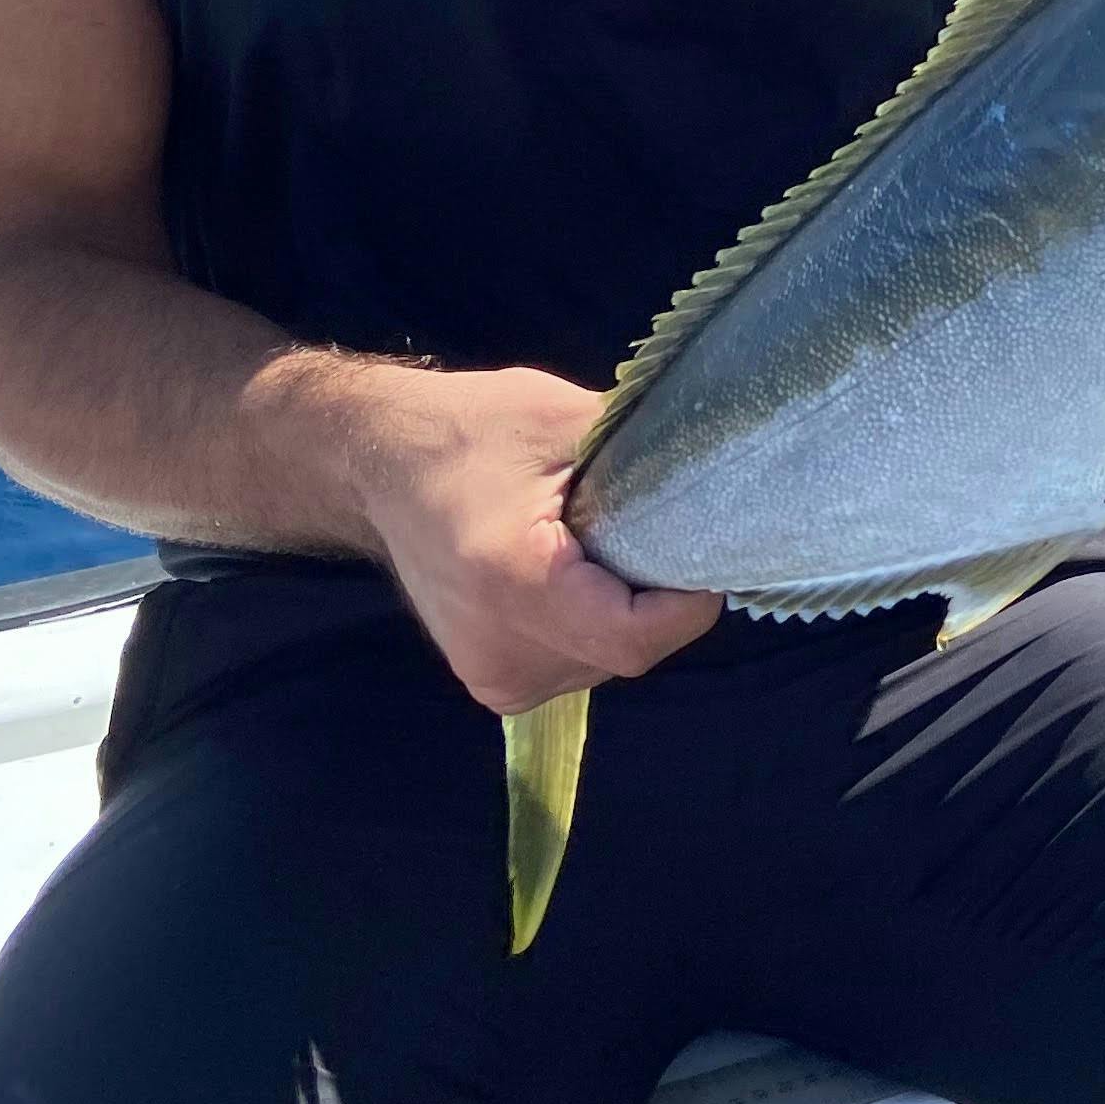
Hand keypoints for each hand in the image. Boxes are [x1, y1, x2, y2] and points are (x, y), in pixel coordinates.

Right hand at [349, 364, 719, 717]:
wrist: (381, 464)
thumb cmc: (474, 429)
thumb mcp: (565, 419)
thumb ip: (645, 459)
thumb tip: (722, 479)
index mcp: (515, 584)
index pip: (637, 636)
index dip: (687, 601)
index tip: (704, 547)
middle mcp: (501, 650)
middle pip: (627, 648)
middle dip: (658, 597)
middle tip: (647, 531)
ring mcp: (494, 677)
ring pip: (608, 660)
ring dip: (626, 613)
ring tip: (595, 550)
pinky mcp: (494, 685)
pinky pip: (579, 663)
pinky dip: (594, 626)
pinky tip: (572, 580)